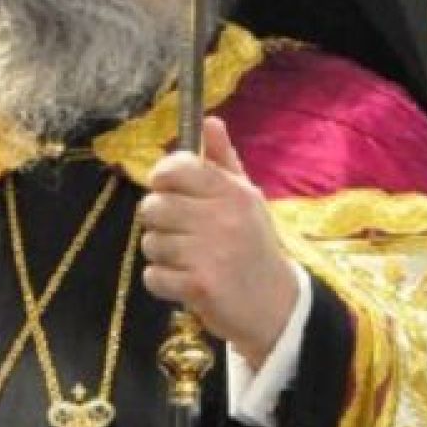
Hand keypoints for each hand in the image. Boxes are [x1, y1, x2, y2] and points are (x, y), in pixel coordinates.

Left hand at [139, 117, 299, 368]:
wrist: (276, 306)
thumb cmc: (254, 246)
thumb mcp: (247, 198)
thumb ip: (224, 161)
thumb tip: (209, 120)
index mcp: (233, 192)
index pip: (176, 168)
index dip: (163, 179)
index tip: (170, 191)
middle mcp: (222, 218)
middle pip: (153, 206)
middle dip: (159, 222)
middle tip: (182, 234)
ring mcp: (211, 253)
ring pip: (150, 242)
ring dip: (162, 255)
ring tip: (189, 260)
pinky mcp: (199, 286)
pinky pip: (153, 276)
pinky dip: (162, 283)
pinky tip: (185, 283)